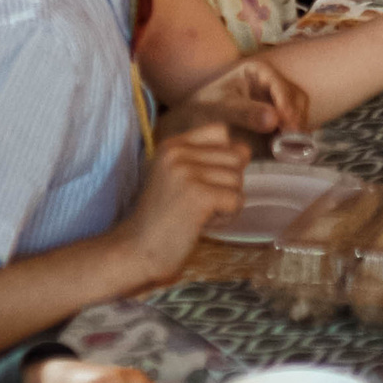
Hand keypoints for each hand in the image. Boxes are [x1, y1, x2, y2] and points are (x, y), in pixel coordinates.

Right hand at [122, 120, 250, 281]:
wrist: (136, 251)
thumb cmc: (162, 219)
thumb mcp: (176, 176)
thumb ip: (205, 160)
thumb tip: (246, 151)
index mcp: (171, 145)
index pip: (220, 132)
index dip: (224, 157)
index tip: (205, 181)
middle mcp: (178, 153)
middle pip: (235, 157)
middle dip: (227, 184)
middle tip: (202, 204)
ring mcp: (187, 173)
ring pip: (238, 180)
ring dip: (227, 203)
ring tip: (200, 215)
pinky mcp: (198, 195)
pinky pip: (236, 200)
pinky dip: (227, 217)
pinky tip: (204, 224)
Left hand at [171, 49, 312, 142]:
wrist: (192, 126)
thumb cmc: (203, 110)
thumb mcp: (221, 109)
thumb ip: (246, 113)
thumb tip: (274, 119)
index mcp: (259, 71)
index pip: (282, 87)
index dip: (288, 108)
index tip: (287, 129)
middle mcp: (273, 85)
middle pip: (297, 100)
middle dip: (296, 121)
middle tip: (291, 142)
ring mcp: (277, 104)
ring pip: (300, 115)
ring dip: (297, 132)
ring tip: (286, 148)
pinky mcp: (278, 123)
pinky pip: (293, 131)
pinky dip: (293, 141)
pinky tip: (284, 152)